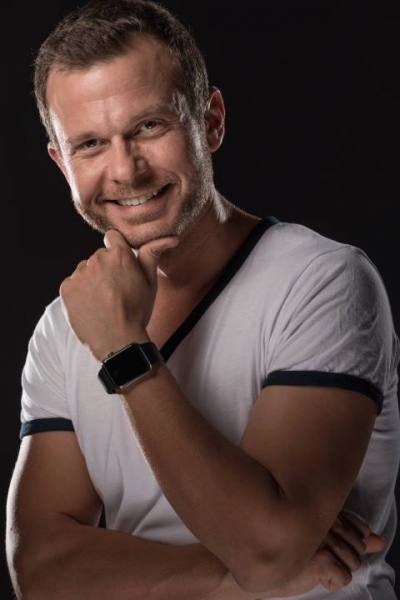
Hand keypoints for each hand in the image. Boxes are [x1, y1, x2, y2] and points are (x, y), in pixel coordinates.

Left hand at [59, 229, 177, 359]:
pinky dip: (79, 293)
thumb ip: (152, 255)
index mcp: (119, 255)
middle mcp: (97, 260)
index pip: (112, 237)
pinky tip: (91, 306)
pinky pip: (72, 284)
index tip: (120, 265)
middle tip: (115, 290)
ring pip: (85, 270)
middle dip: (105, 268)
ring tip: (102, 301)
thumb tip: (169, 238)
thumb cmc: (137, 312)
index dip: (116, 249)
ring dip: (91, 280)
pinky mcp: (67, 288)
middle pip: (99, 257)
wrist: (118, 341)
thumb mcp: (150, 283)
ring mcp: (79, 274)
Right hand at [265, 509, 384, 597]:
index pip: (359, 527)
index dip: (351, 540)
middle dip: (344, 556)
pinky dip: (330, 581)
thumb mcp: (325, 542)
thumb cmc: (290, 553)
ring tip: (311, 561)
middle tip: (316, 555)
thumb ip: (353, 538)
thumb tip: (379, 541)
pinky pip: (343, 577)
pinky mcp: (322, 558)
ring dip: (336, 568)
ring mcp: (323, 538)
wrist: (260, 565)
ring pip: (353, 563)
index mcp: (324, 510)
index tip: (328, 543)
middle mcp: (324, 520)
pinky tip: (311, 572)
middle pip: (358, 546)